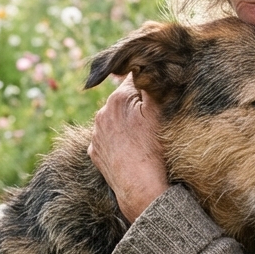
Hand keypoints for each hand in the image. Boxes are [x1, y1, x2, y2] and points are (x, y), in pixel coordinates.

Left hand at [88, 74, 168, 221]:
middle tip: (152, 119)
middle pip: (123, 99)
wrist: (140, 188)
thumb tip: (147, 65)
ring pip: (114, 119)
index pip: (133, 79)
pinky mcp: (95, 153)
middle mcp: (102, 113)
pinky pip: (107, 139)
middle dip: (135, 104)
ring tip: (141, 138)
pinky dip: (118, 141)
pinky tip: (130, 150)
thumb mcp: (159, 111)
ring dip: (126, 123)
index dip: (147, 84)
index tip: (156, 93)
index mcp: (118, 99)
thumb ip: (151, 84)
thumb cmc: (154, 149)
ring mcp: (96, 134)